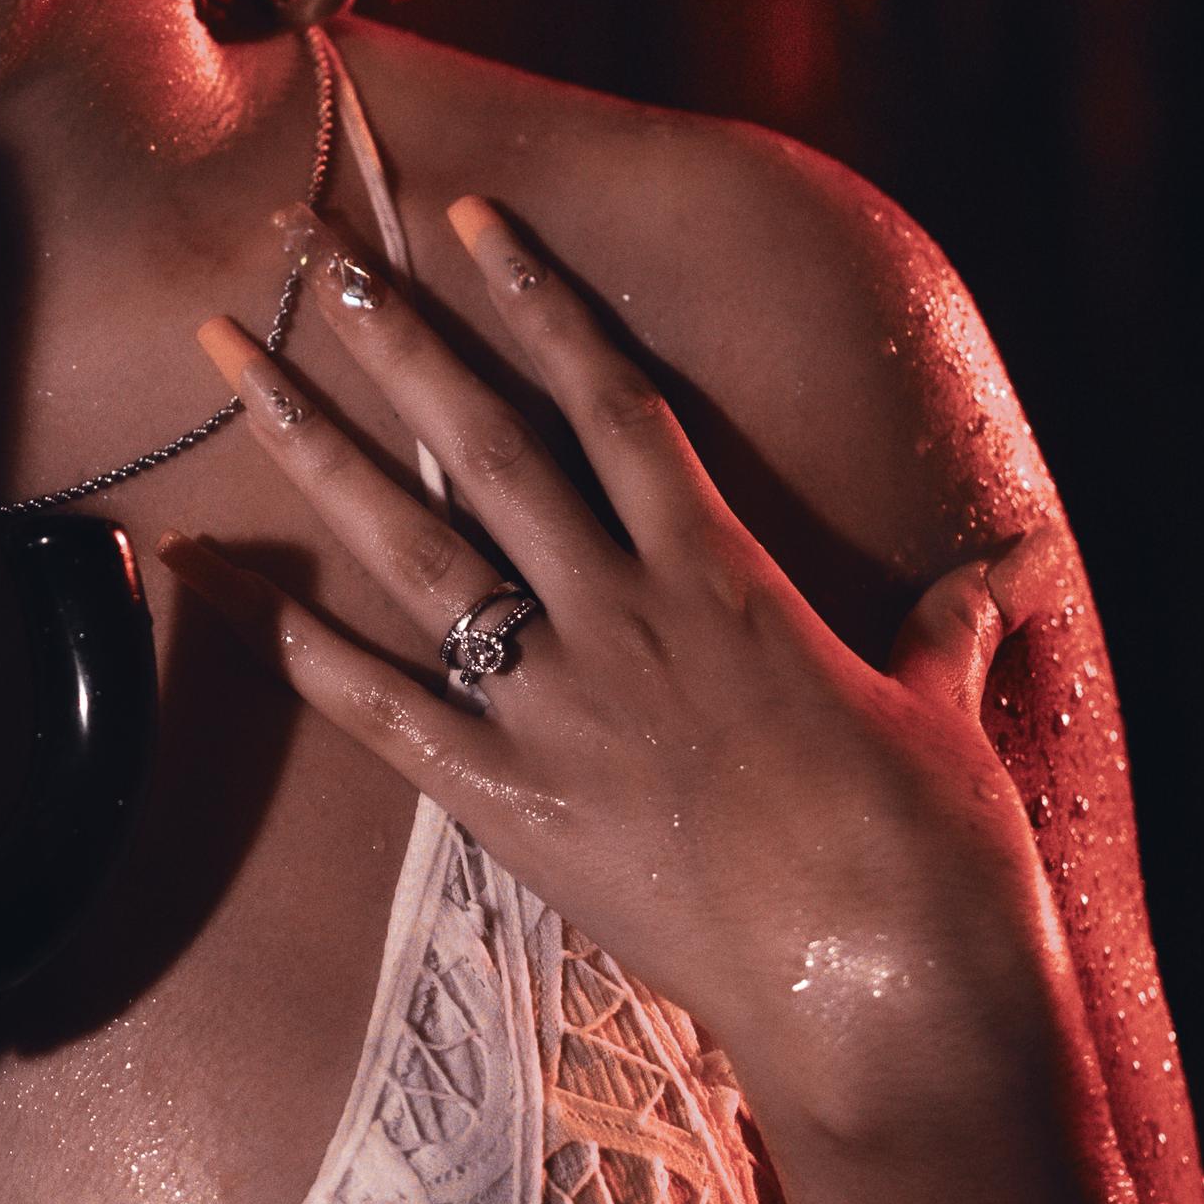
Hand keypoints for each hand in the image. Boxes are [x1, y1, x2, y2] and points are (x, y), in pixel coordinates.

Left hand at [182, 197, 1069, 1142]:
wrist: (891, 986)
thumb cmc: (936, 850)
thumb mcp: (942, 717)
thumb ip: (946, 634)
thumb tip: (998, 582)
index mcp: (726, 575)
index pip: (617, 400)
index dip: (541, 301)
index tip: (473, 218)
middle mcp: (625, 617)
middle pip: (486, 443)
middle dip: (393, 336)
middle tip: (306, 245)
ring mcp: (560, 706)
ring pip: (411, 543)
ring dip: (313, 444)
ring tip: (229, 359)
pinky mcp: (513, 805)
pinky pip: (376, 706)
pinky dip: (288, 640)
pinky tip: (205, 575)